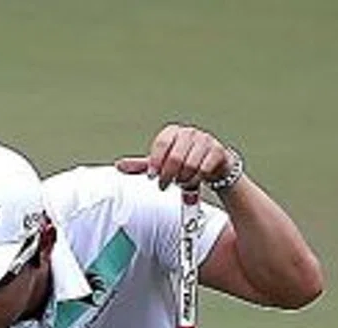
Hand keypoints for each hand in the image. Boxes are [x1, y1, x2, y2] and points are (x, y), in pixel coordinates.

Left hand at [116, 122, 236, 189]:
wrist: (213, 165)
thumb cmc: (183, 163)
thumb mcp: (160, 164)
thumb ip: (141, 165)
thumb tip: (119, 165)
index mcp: (172, 132)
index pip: (162, 144)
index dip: (155, 162)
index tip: (152, 176)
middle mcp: (189, 133)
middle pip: (175, 157)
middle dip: (168, 176)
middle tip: (164, 184)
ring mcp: (205, 140)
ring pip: (190, 165)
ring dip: (182, 179)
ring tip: (180, 182)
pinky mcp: (218, 151)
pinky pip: (204, 169)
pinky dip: (196, 179)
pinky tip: (193, 180)